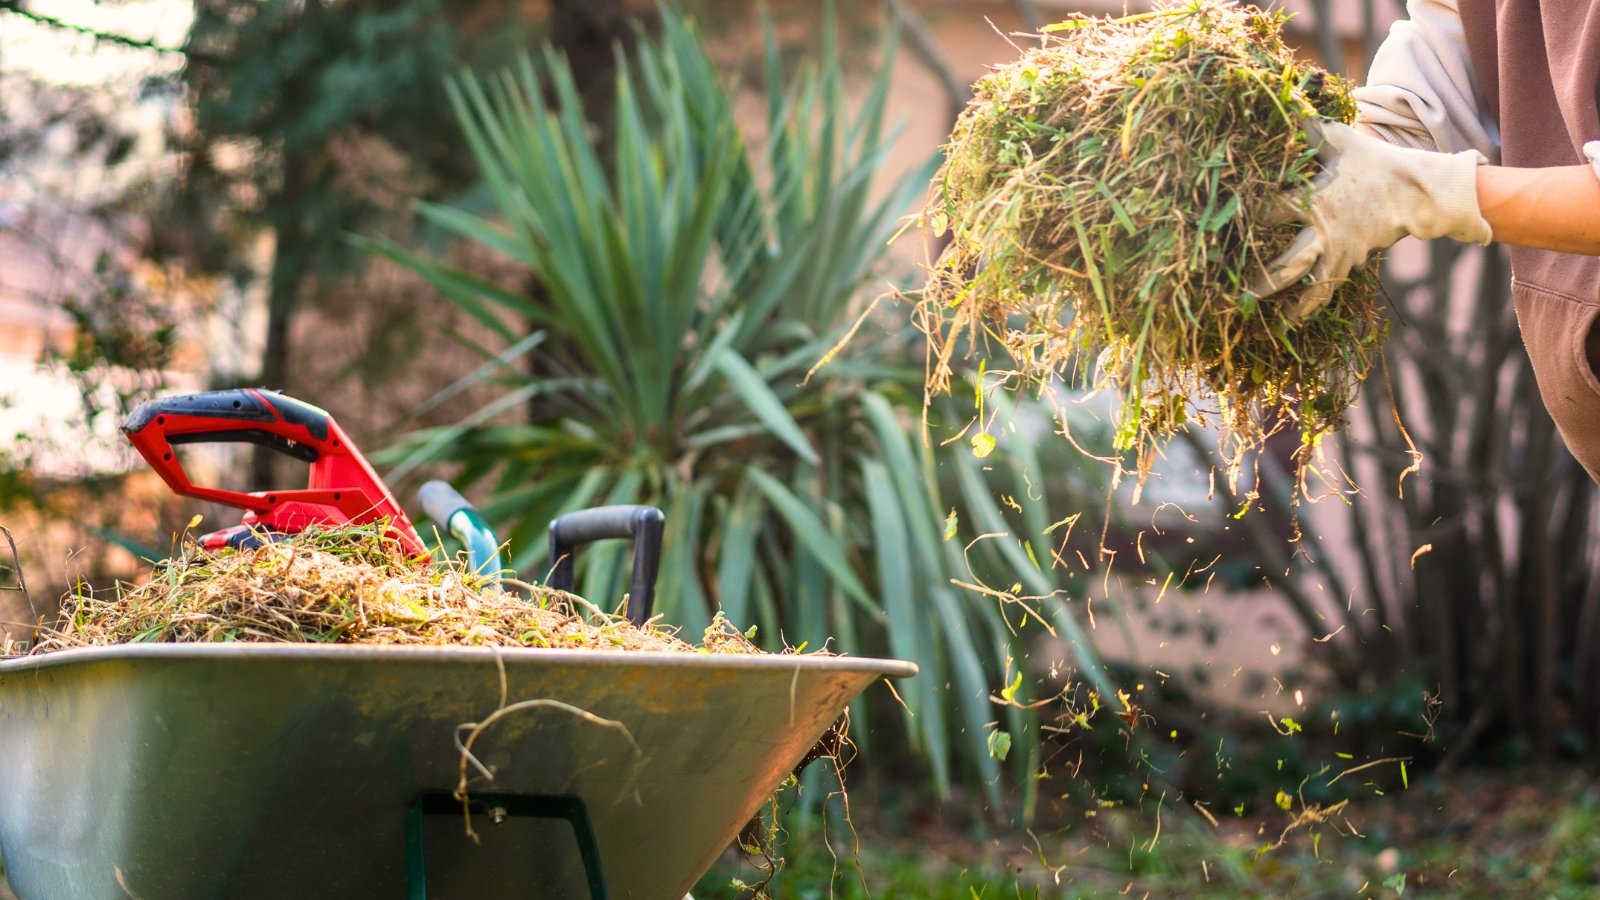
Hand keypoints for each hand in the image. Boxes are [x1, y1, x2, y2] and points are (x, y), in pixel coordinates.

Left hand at [1249, 120, 1491, 322]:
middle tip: (1236, 293)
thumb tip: (1283, 105)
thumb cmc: (1373, 162)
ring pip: (1309, 286)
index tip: (1220, 226)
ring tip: (1263, 321)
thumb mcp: (1340, 141)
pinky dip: (1309, 308)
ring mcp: (1338, 252)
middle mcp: (1324, 232)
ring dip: (1286, 304)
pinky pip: (1326, 291)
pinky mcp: (1348, 264)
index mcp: (1316, 201)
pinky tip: (1290, 325)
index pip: (1272, 211)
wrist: (1418, 192)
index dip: (1248, 218)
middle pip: (1290, 262)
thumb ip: (1309, 131)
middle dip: (1263, 280)